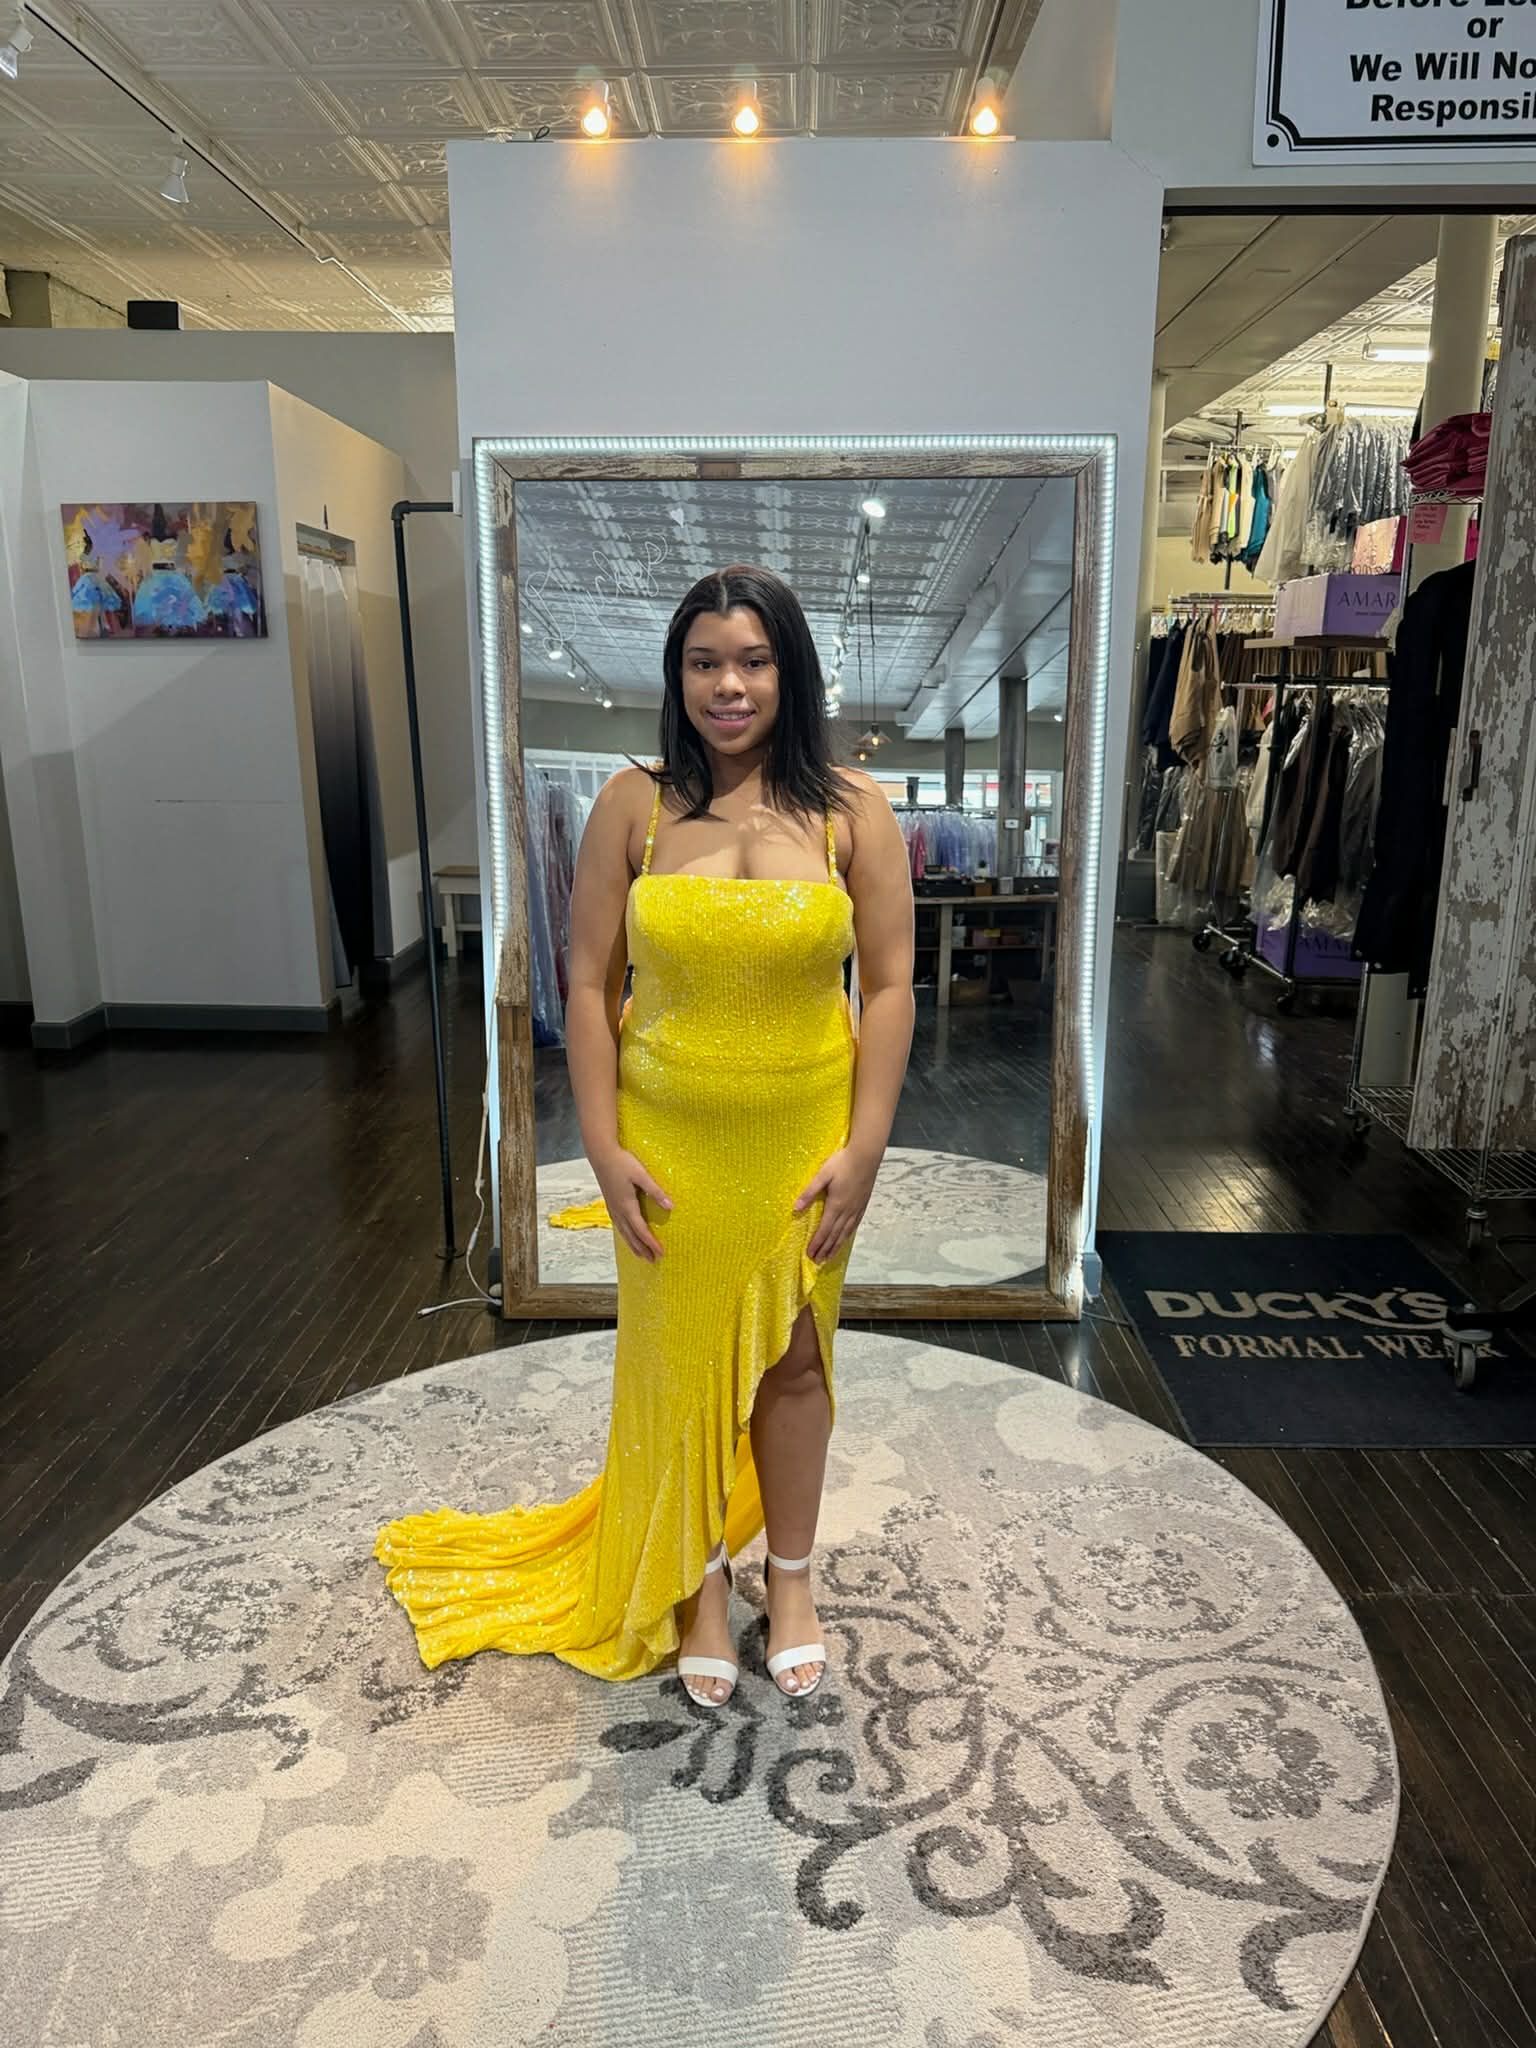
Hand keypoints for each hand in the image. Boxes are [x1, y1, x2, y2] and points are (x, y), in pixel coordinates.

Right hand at [592, 1146, 672, 1261]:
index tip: (660, 1253)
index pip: (641, 1230)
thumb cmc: (622, 1162)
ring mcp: (612, 1208)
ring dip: (633, 1245)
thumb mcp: (641, 1175)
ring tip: (641, 1254)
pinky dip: (625, 1235)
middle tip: (652, 1261)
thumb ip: (655, 1191)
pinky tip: (627, 1235)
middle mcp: (618, 1211)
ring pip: (623, 1232)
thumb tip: (670, 1206)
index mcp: (627, 1206)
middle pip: (631, 1236)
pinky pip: (618, 1225)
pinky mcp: (610, 1203)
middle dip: (642, 1249)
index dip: (651, 1243)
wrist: (601, 1154)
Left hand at [794, 1145, 879, 1263]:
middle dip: (825, 1249)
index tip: (809, 1254)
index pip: (824, 1230)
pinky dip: (847, 1236)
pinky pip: (854, 1225)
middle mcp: (847, 1211)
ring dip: (836, 1246)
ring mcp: (856, 1208)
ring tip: (829, 1257)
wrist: (866, 1156)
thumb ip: (809, 1192)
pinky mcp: (863, 1204)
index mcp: (836, 1205)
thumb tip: (795, 1208)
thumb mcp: (822, 1175)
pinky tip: (845, 1239)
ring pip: (845, 1233)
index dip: (817, 1243)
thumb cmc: (842, 1162)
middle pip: (834, 1236)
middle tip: (817, 1261)